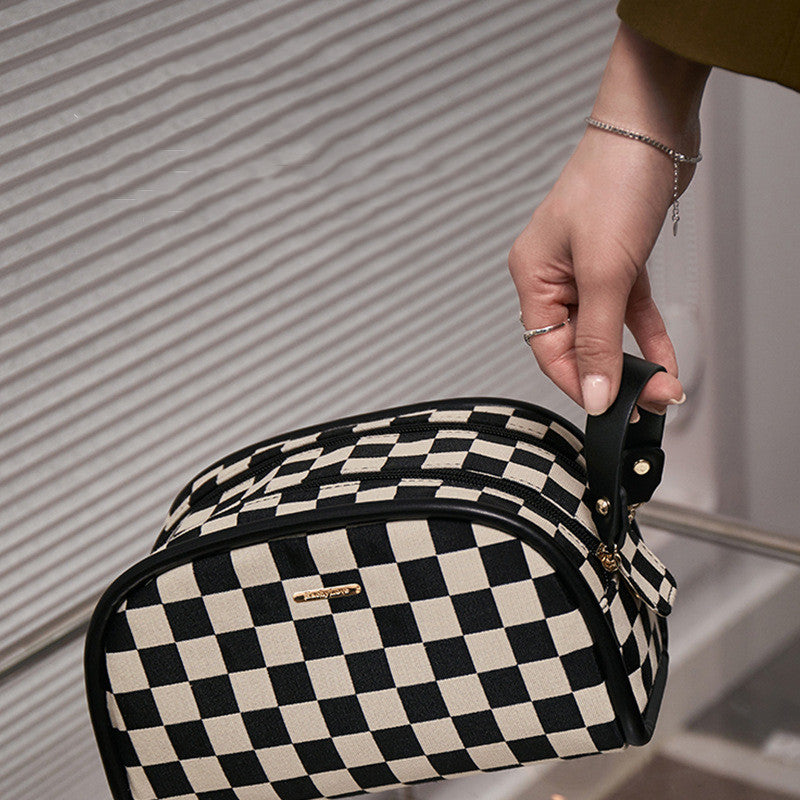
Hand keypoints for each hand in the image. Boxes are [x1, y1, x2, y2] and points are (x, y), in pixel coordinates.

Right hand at [509, 22, 708, 414]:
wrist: (653, 126)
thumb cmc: (613, 183)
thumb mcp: (604, 273)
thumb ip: (597, 339)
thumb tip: (595, 393)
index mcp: (532, 277)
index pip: (548, 349)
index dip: (579, 383)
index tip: (611, 411)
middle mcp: (554, 275)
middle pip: (577, 343)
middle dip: (613, 375)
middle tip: (648, 402)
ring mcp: (586, 267)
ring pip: (606, 329)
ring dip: (634, 359)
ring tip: (662, 387)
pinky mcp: (617, 259)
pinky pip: (628, 309)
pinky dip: (646, 332)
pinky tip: (663, 357)